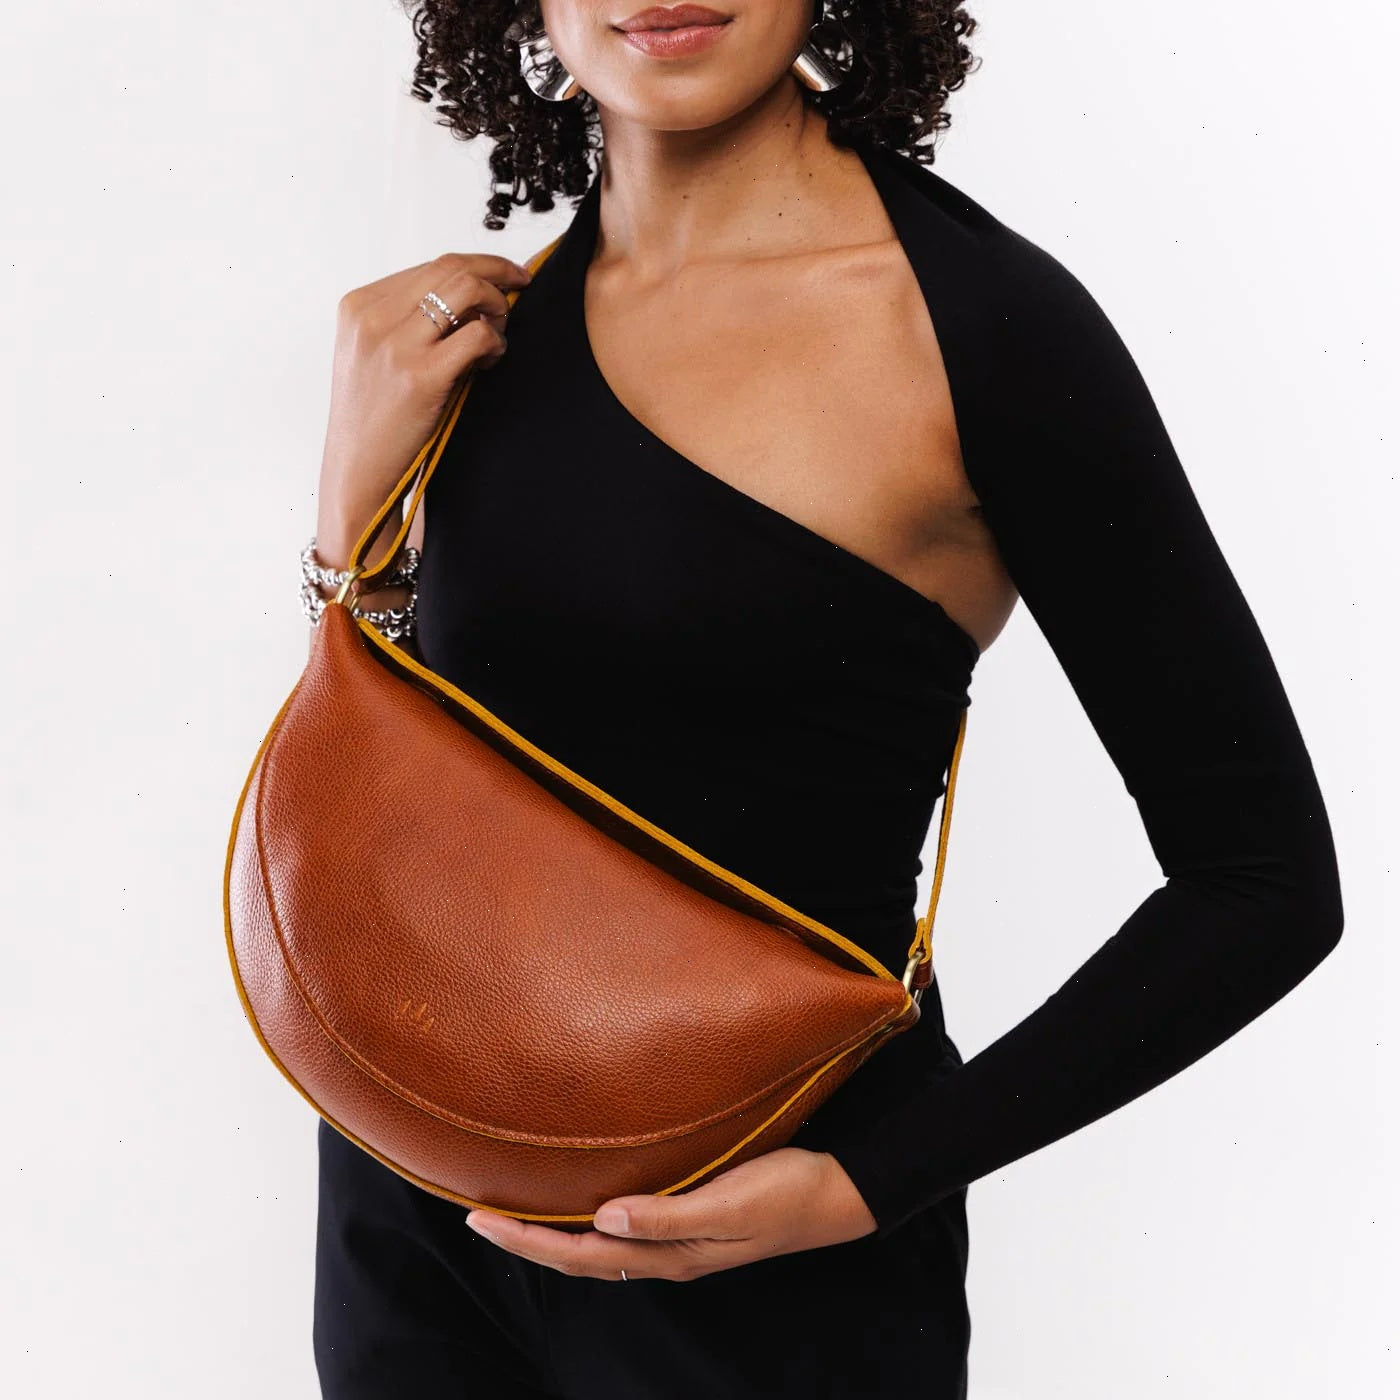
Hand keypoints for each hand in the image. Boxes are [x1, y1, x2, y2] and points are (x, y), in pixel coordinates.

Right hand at [314, 251, 533, 564]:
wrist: (358, 472)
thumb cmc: (375, 419)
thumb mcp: (374, 356)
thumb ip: (407, 321)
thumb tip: (471, 295)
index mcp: (359, 306)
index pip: (432, 265)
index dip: (479, 266)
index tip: (506, 277)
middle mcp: (373, 317)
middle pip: (452, 268)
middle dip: (498, 276)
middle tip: (520, 295)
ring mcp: (395, 345)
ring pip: (467, 289)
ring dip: (497, 306)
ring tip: (499, 335)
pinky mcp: (420, 376)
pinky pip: (477, 335)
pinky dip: (496, 342)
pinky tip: (491, 362)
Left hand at [463, 1147, 877, 1281]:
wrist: (839, 1190)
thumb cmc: (787, 1192)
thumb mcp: (729, 1204)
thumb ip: (668, 1216)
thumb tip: (603, 1219)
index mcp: (670, 1255)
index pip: (579, 1253)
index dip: (527, 1239)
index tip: (478, 1219)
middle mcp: (666, 1252)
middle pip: (579, 1254)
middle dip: (527, 1238)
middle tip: (477, 1214)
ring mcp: (679, 1237)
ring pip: (599, 1242)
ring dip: (554, 1230)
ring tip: (516, 1207)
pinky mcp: (691, 1214)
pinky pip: (624, 1224)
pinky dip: (589, 1215)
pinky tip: (584, 1194)